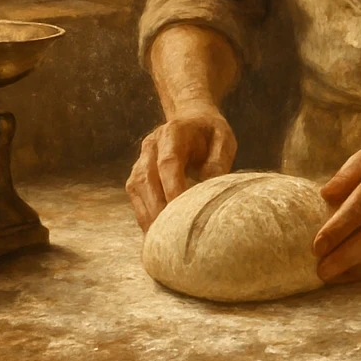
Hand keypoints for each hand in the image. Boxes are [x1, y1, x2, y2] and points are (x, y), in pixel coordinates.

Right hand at [126, 102, 235, 230]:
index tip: (182, 213)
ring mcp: (141, 160)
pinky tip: (156, 236)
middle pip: (148, 179)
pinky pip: (137, 198)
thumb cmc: (210, 132)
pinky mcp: (138, 175)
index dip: (172, 188)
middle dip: (158, 209)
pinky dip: (145, 217)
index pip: (168, 163)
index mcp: (173, 133)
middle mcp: (151, 146)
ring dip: (148, 217)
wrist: (192, 118)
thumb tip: (211, 193)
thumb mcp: (223, 140)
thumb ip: (218, 162)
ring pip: (138, 190)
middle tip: (171, 236)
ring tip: (162, 243)